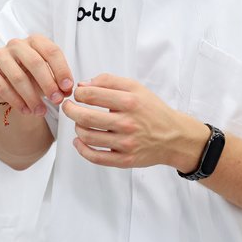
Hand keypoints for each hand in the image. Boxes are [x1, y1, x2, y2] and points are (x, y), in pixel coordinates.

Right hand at [0, 34, 74, 118]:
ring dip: (32, 98)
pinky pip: (2, 86)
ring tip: (40, 111)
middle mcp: (16, 44)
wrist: (3, 85)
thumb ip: (57, 83)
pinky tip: (26, 110)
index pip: (51, 51)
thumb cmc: (29, 77)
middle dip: (48, 84)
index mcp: (34, 41)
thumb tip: (66, 91)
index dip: (62, 70)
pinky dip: (16, 101)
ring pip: (18, 77)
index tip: (67, 88)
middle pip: (35, 62)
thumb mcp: (46, 77)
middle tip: (56, 101)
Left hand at [61, 74, 209, 170]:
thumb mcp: (136, 88)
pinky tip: (79, 141)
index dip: (78, 93)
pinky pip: (95, 157)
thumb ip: (109, 81)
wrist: (174, 137)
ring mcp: (125, 144)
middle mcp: (127, 123)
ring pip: (87, 136)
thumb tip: (83, 85)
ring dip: (76, 127)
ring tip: (79, 122)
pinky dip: (81, 149)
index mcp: (130, 102)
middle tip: (67, 107)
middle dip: (70, 110)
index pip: (91, 95)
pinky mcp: (124, 160)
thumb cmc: (153, 111)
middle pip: (85, 116)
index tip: (77, 94)